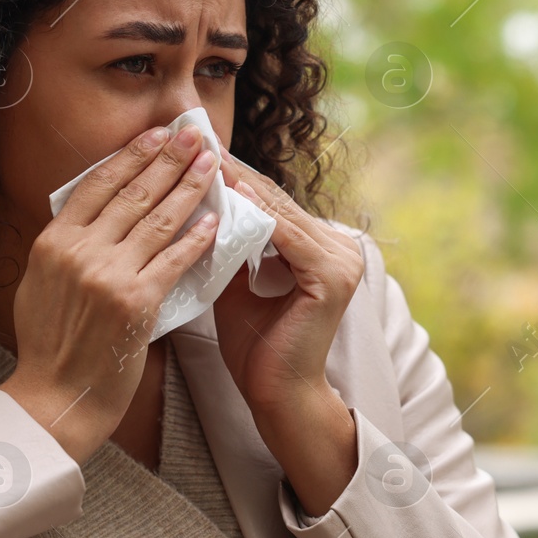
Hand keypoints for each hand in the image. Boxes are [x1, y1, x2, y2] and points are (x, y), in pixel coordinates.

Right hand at [0, 122, 219, 462]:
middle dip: (167, 159)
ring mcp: (107, 275)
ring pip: (157, 220)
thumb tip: (87, 215)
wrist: (55, 399)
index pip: (96, 185)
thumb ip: (64, 248)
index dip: (129, 156)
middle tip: (194, 135)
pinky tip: (213, 220)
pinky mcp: (136, 302)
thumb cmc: (49, 347)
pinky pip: (173, 260)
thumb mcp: (38, 285)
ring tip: (211, 164)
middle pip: (132, 193)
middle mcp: (78, 251)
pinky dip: (195, 238)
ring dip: (188, 187)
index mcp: (52, 242)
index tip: (154, 135)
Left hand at [210, 146, 364, 416]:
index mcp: (322, 249)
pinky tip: (231, 191)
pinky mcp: (333, 277)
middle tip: (196, 141)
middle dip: (235, 173)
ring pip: (280, 214)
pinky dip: (258, 214)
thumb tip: (196, 203)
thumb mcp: (236, 283)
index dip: (234, 178)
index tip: (196, 153)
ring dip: (242, 185)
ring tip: (206, 157)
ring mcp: (342, 261)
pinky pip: (287, 237)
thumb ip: (229, 244)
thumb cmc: (255, 347)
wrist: (275, 396)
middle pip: (276, 202)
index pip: (271, 204)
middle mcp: (340, 249)